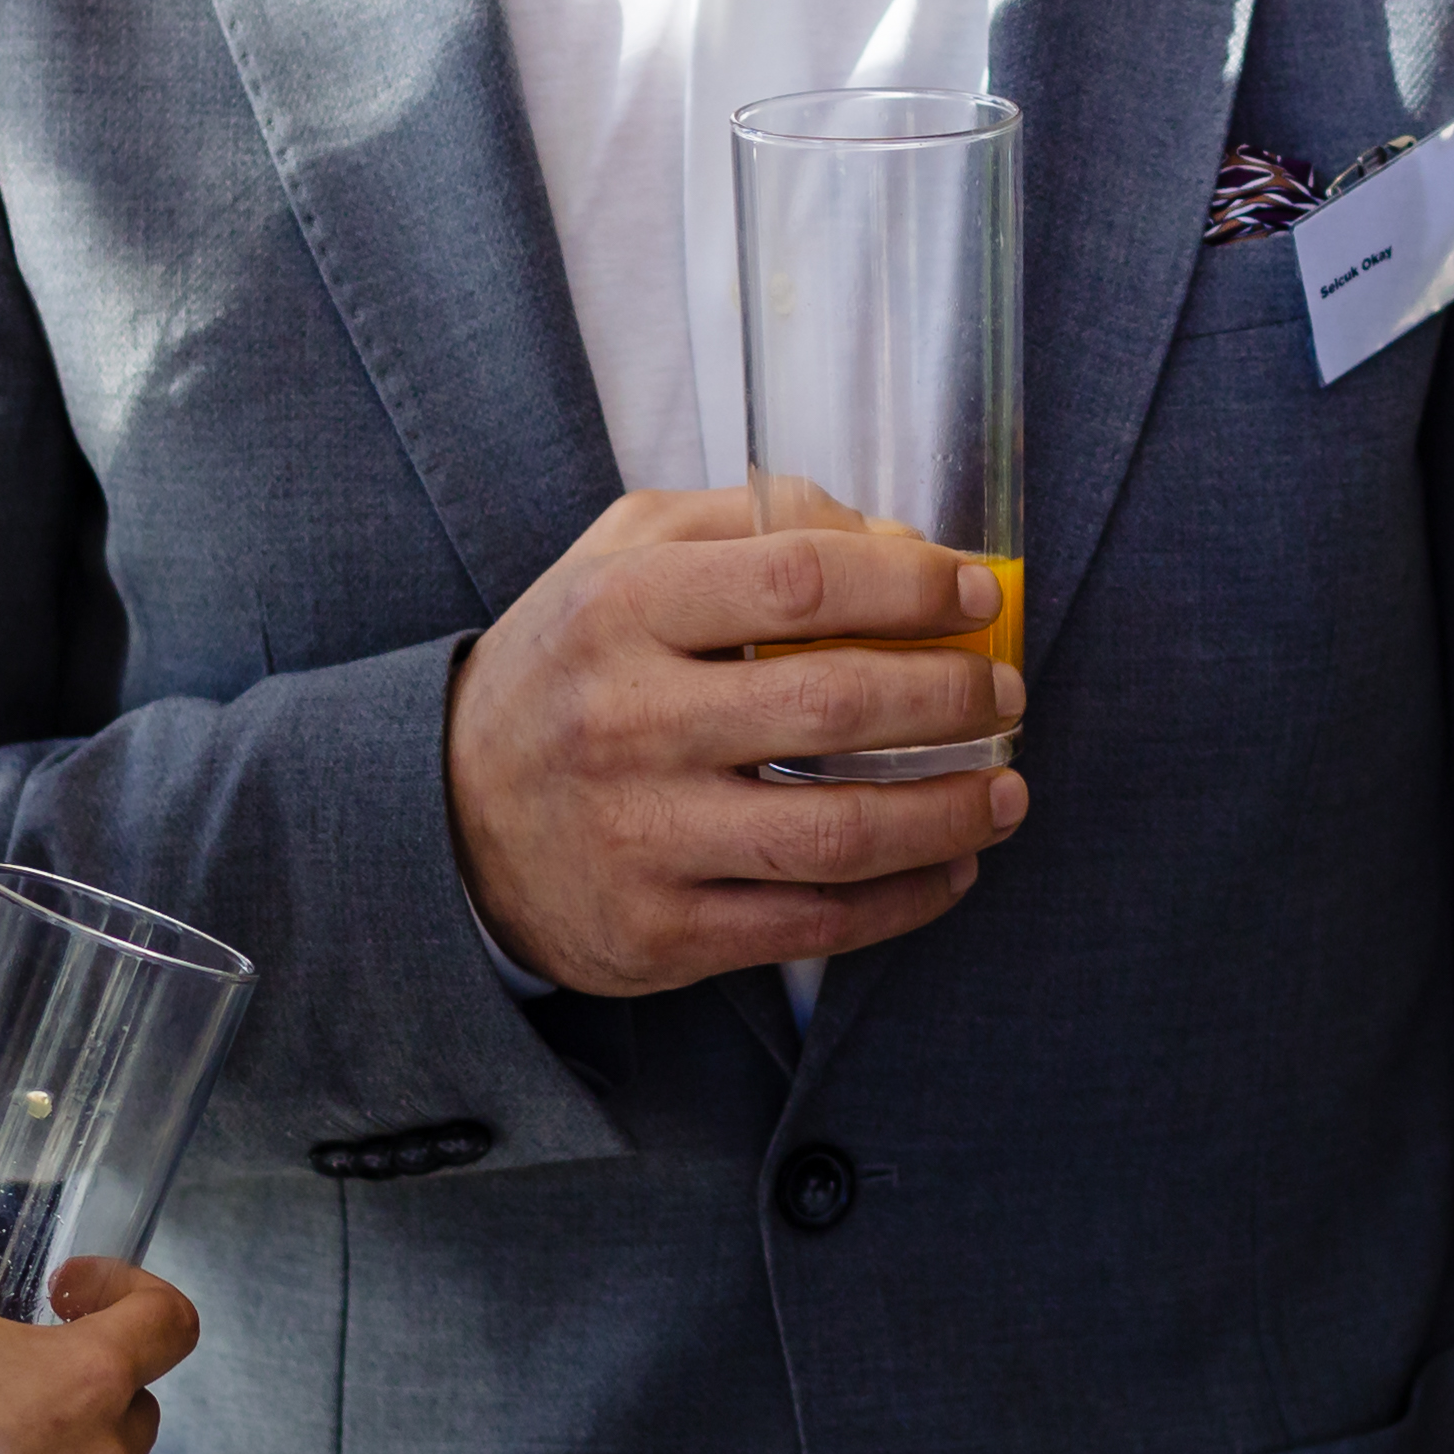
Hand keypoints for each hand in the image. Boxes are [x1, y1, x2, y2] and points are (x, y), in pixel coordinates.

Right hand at [444, 487, 1030, 996]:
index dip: (911, 584)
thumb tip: (900, 544)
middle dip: (953, 697)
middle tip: (1004, 694)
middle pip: (836, 705)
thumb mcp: (624, 554)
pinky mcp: (659, 934)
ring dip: (951, 813)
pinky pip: (812, 924)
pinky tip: (949, 868)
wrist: (446, 817)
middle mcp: (627, 722)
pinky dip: (905, 901)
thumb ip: (754, 520)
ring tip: (1006, 792)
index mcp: (621, 609)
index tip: (975, 593)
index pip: (799, 579)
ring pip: (839, 834)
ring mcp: (643, 837)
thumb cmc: (569, 666)